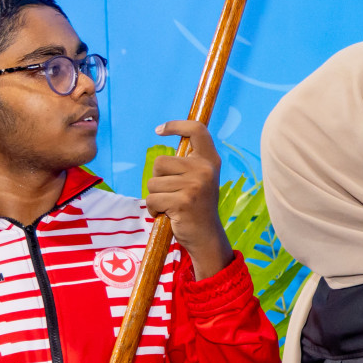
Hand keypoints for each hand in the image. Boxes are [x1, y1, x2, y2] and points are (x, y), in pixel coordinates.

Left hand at [147, 120, 231, 279]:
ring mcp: (195, 185)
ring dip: (156, 197)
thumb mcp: (198, 179)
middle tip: (173, 194)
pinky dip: (154, 209)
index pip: (197, 130)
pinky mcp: (183, 201)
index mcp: (210, 161)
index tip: (159, 130)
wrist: (207, 237)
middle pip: (160, 162)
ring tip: (172, 206)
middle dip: (158, 179)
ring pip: (153, 182)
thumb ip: (187, 162)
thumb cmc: (196, 206)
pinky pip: (152, 199)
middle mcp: (205, 169)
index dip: (176, 125)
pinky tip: (167, 215)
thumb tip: (164, 133)